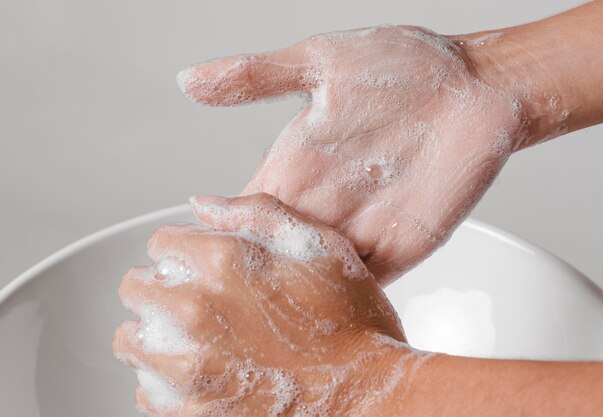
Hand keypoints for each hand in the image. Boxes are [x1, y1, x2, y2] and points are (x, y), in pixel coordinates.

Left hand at [113, 193, 420, 415]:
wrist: (370, 396)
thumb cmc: (352, 324)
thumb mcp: (319, 245)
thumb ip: (257, 213)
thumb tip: (203, 204)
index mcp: (224, 263)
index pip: (161, 242)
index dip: (182, 248)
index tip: (196, 261)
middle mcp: (197, 313)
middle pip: (136, 289)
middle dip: (161, 287)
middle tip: (192, 299)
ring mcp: (189, 367)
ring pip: (130, 341)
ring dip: (154, 333)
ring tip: (190, 338)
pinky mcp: (191, 412)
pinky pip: (146, 390)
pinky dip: (164, 379)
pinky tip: (200, 373)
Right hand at [177, 25, 526, 283]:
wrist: (479, 87)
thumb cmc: (409, 66)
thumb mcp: (322, 62)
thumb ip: (256, 77)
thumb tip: (188, 80)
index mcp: (296, 164)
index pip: (240, 210)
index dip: (214, 234)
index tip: (184, 258)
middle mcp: (322, 202)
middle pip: (270, 251)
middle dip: (243, 277)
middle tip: (211, 304)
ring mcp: (359, 228)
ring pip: (310, 275)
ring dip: (288, 294)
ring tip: (257, 322)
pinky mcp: (400, 248)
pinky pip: (362, 285)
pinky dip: (340, 301)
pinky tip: (319, 316)